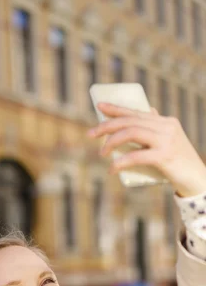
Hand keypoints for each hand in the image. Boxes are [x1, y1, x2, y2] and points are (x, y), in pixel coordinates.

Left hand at [87, 102, 205, 197]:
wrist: (198, 180)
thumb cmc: (179, 164)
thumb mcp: (169, 142)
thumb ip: (158, 128)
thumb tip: (148, 110)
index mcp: (165, 122)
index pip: (136, 112)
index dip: (116, 108)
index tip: (99, 106)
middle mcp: (166, 127)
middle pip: (131, 121)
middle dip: (107, 126)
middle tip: (91, 134)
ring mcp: (167, 141)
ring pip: (132, 132)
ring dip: (112, 141)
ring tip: (102, 153)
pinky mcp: (165, 156)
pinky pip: (138, 155)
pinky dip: (122, 162)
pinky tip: (112, 168)